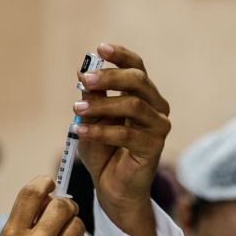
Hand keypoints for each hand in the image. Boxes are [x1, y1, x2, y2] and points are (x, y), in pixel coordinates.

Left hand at [74, 43, 170, 235]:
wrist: (111, 187)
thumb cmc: (103, 152)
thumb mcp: (92, 120)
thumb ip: (91, 100)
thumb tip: (84, 77)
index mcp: (143, 96)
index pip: (137, 68)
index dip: (120, 56)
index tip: (99, 48)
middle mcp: (156, 108)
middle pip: (138, 81)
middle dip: (110, 77)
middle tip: (84, 79)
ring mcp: (158, 128)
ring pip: (133, 105)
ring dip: (102, 104)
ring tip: (77, 108)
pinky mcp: (153, 148)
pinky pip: (126, 135)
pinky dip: (100, 130)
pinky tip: (80, 130)